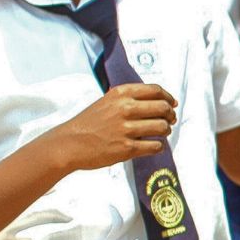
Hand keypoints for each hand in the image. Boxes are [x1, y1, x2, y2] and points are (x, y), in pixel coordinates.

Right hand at [47, 84, 177, 171]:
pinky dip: (158, 146)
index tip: (172, 104)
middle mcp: (124, 108)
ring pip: (162, 127)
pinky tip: (153, 146)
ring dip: (166, 131)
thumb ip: (132, 99)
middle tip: (169, 120)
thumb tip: (166, 101)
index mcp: (121, 94)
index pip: (156, 90)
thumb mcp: (108, 101)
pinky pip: (155, 146)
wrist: (68, 144)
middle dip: (170, 115)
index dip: (168, 98)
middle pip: (163, 108)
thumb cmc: (90, 122)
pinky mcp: (126, 148)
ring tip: (160, 133)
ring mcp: (125, 129)